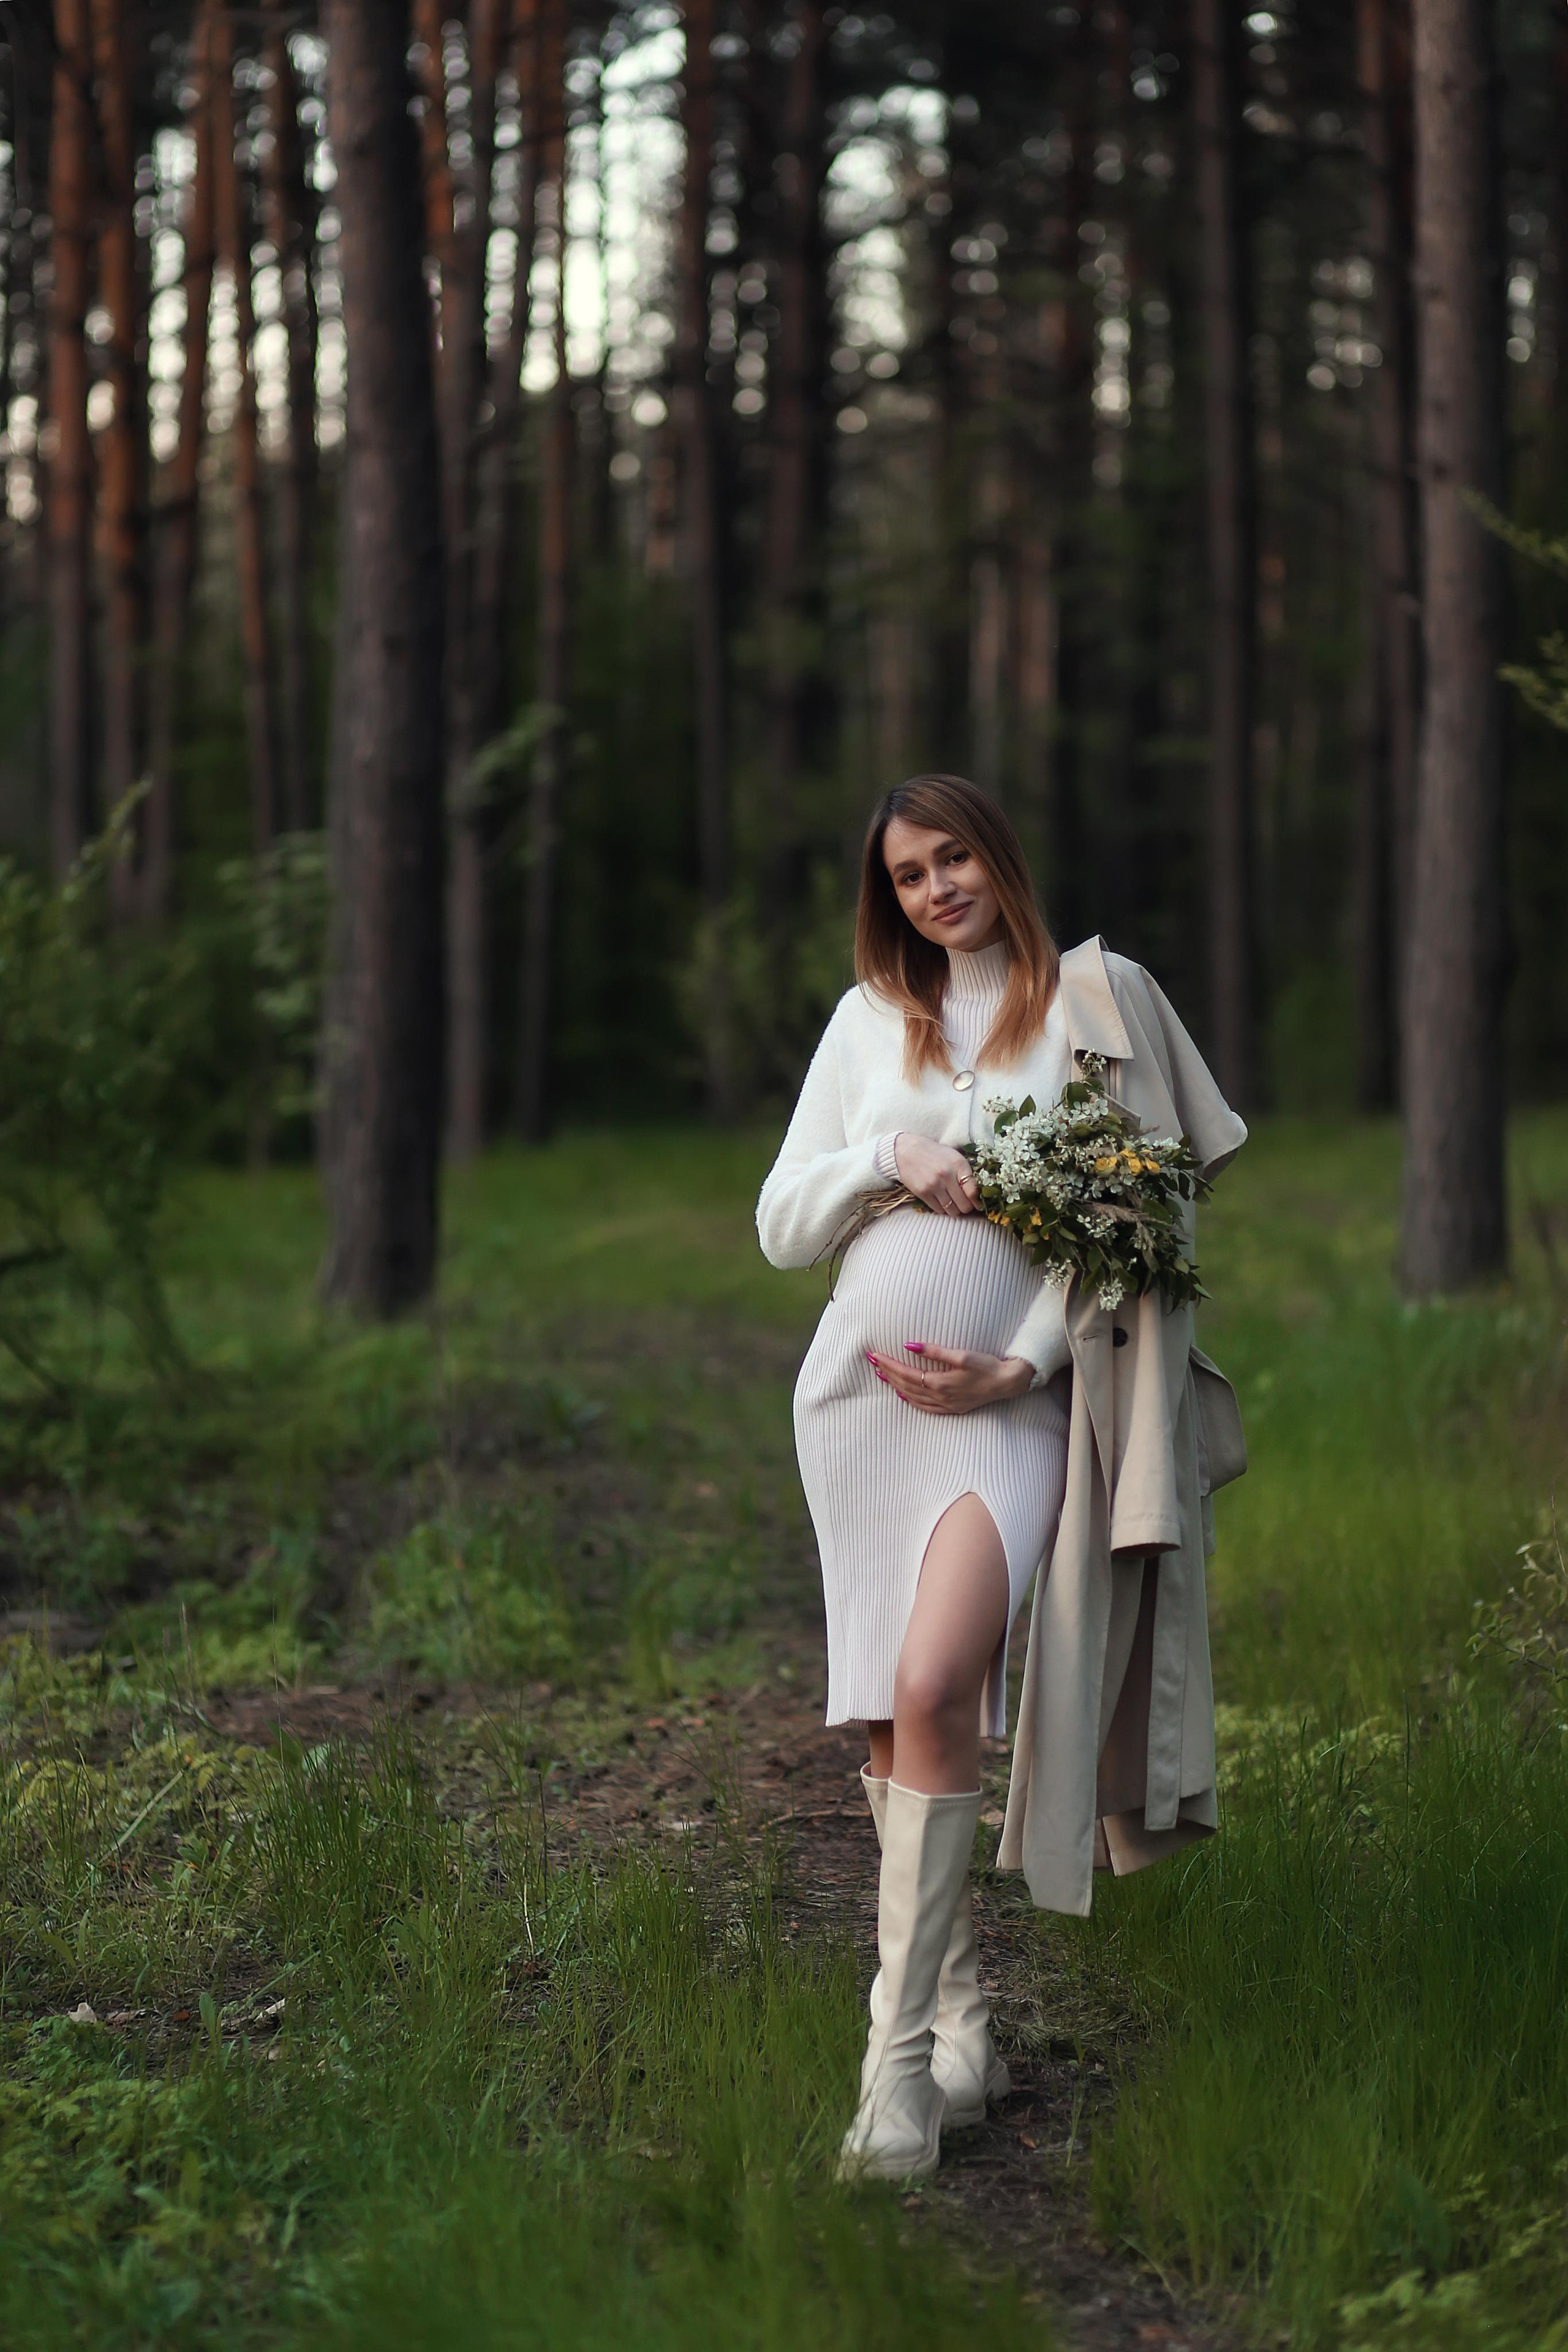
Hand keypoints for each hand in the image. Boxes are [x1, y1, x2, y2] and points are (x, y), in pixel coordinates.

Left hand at [866, 1342, 1034, 1414]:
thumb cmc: (986, 1366)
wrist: (1006, 1383)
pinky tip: (903, 1395)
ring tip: (882, 1377)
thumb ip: (934, 1351)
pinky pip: (924, 1407)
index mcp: (939, 1383)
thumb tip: (909, 1345)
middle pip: (905, 1386)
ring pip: (912, 1397)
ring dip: (895, 1386)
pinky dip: (910, 1400)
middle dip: (887, 1374)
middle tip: (872, 1363)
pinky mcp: (952, 1408)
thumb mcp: (961, 1355)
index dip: (889, 1365)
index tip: (875, 1356)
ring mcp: (945, 1405)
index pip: (906, 1373)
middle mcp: (939, 1396)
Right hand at [893, 1133, 982, 1216]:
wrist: (907, 1151)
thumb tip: (977, 1194)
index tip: (978, 1204)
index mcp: (958, 1164)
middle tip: (965, 1205)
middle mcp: (947, 1175)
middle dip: (967, 1208)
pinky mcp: (923, 1193)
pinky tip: (942, 1202)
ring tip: (953, 1204)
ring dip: (955, 1210)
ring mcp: (934, 1185)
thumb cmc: (934, 1154)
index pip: (973, 1191)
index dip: (977, 1201)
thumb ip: (966, 1173)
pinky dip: (942, 1209)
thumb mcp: (954, 1157)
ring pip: (952, 1210)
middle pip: (964, 1205)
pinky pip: (939, 1210)